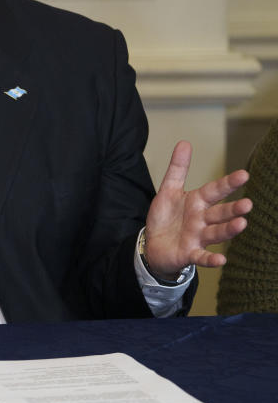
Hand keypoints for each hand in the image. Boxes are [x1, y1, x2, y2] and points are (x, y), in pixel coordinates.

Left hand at [145, 141, 252, 277]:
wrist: (154, 245)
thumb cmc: (166, 217)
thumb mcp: (169, 190)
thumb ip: (178, 168)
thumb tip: (184, 142)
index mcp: (197, 202)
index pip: (215, 190)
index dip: (228, 183)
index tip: (244, 174)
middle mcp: (202, 220)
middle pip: (219, 213)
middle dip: (233, 209)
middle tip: (248, 204)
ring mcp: (197, 237)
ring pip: (216, 233)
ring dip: (228, 229)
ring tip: (242, 223)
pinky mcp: (189, 253)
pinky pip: (201, 257)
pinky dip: (210, 259)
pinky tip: (221, 260)